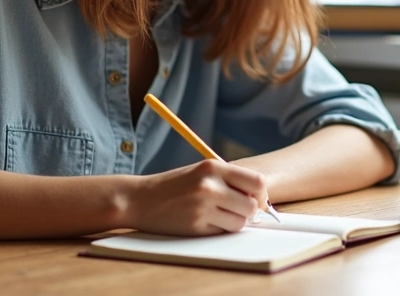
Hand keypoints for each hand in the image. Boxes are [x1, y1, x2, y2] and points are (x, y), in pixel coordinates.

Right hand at [125, 159, 267, 235]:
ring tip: (217, 215)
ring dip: (234, 222)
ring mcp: (202, 207)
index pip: (257, 182)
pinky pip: (222, 232)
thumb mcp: (201, 172)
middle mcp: (210, 185)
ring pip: (240, 222)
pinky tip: (204, 221)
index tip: (256, 200)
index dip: (261, 195)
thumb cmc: (173, 186)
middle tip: (238, 211)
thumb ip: (228, 181)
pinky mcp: (196, 226)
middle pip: (252, 206)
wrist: (139, 199)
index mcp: (213, 167)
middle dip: (249, 212)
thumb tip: (260, 200)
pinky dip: (219, 230)